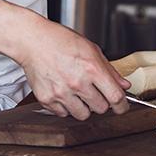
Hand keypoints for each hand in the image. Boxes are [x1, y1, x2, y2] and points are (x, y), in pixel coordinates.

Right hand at [13, 19, 130, 119]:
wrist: (31, 40)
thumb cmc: (59, 40)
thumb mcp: (90, 48)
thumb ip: (109, 69)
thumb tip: (123, 84)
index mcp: (91, 68)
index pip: (115, 97)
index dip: (122, 106)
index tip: (121, 107)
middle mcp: (77, 82)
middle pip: (101, 109)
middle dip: (101, 102)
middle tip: (94, 92)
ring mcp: (61, 93)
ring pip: (83, 115)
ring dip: (83, 107)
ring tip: (77, 93)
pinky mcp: (47, 99)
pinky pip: (63, 114)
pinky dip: (65, 106)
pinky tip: (62, 92)